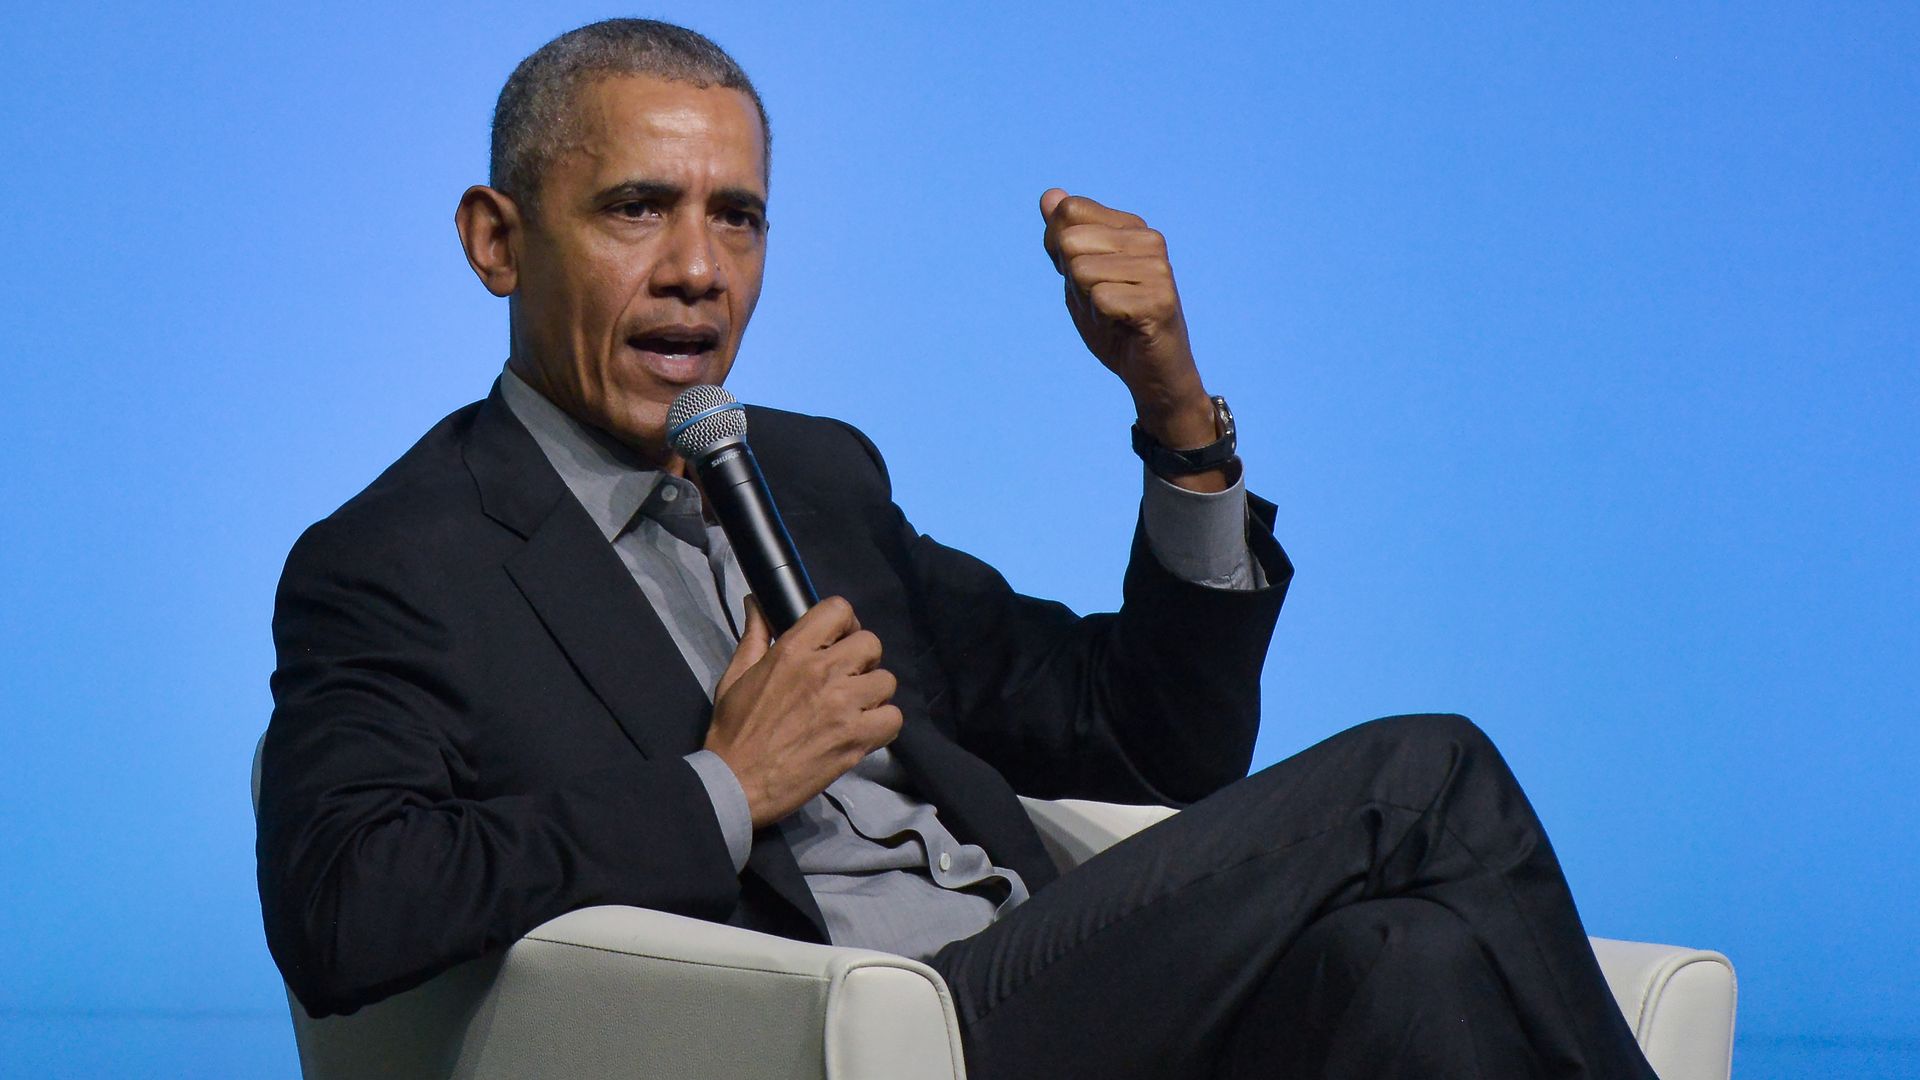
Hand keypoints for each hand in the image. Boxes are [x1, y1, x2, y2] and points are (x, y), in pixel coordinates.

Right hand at [705, 596, 902, 828]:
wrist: (736, 784)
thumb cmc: (733, 730)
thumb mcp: (735, 676)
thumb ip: (753, 636)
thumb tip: (756, 602)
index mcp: (792, 651)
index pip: (839, 610)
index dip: (844, 623)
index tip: (838, 640)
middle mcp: (822, 671)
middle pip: (871, 643)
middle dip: (862, 659)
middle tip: (847, 678)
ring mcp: (843, 705)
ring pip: (886, 680)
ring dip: (874, 693)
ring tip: (855, 708)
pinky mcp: (856, 739)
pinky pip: (893, 718)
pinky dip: (883, 724)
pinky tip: (863, 730)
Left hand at [1039, 188, 1220, 465]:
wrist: (1151, 374)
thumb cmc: (1115, 324)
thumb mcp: (1078, 276)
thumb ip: (1062, 236)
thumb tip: (1050, 195)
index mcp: (1130, 227)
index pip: (1069, 211)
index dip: (1059, 249)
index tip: (1085, 277)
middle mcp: (1149, 239)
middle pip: (1069, 241)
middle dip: (1073, 281)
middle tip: (1102, 302)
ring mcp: (1158, 267)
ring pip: (1082, 271)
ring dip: (1088, 304)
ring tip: (1115, 316)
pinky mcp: (1159, 299)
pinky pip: (1100, 300)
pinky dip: (1102, 321)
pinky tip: (1124, 328)